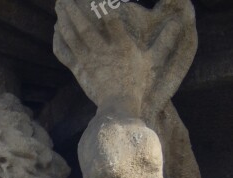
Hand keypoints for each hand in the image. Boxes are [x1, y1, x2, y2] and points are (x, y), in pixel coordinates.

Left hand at [54, 0, 196, 119]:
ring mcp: (88, 62)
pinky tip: (56, 30)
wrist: (119, 108)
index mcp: (121, 47)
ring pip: (72, 37)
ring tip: (59, 5)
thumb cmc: (137, 84)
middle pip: (84, 27)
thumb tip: (179, 23)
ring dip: (64, 20)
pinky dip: (59, 41)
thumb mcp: (152, 61)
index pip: (110, 20)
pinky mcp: (79, 70)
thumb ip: (165, 41)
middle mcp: (102, 52)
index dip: (103, 4)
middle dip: (74, 9)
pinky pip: (65, 54)